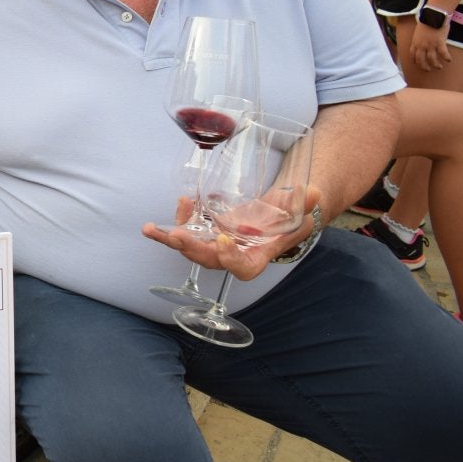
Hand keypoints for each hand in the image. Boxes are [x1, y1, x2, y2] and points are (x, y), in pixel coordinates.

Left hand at [141, 187, 320, 280]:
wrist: (279, 212)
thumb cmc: (290, 218)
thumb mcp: (301, 212)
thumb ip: (305, 204)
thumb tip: (311, 192)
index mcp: (257, 256)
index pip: (241, 268)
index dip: (230, 259)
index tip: (223, 241)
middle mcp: (234, 254)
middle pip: (208, 260)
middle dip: (190, 249)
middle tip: (176, 236)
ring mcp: (217, 244)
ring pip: (192, 247)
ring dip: (170, 239)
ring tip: (151, 229)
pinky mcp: (208, 230)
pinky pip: (190, 229)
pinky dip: (182, 217)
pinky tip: (183, 201)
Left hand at [410, 22, 452, 71]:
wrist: (432, 16)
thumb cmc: (426, 22)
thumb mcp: (418, 32)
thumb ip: (418, 39)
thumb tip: (420, 43)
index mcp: (415, 43)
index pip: (412, 55)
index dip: (415, 61)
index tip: (418, 64)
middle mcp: (421, 46)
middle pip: (420, 60)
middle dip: (424, 66)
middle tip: (428, 70)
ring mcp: (430, 45)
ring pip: (431, 59)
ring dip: (435, 64)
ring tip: (439, 67)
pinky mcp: (440, 43)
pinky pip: (443, 53)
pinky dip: (446, 58)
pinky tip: (449, 60)